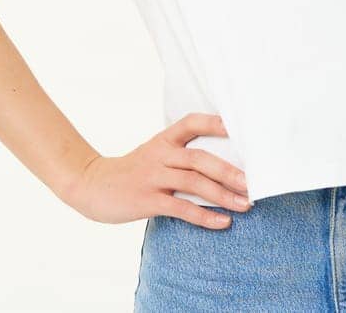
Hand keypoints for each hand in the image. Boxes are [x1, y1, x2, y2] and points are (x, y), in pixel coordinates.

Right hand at [64, 112, 253, 229]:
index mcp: (163, 140)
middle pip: (200, 158)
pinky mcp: (146, 200)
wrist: (91, 185)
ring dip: (223, 195)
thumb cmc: (130, 171)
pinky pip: (181, 208)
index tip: (240, 128)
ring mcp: (152, 177)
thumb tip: (221, 162)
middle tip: (254, 182)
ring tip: (246, 204)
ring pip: (194, 183)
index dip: (215, 123)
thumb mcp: (153, 153)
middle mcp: (159, 155)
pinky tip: (223, 222)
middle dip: (230, 171)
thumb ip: (179, 154)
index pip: (192, 123)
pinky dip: (204, 216)